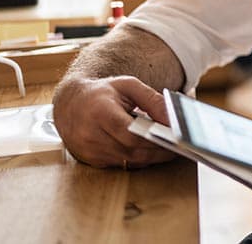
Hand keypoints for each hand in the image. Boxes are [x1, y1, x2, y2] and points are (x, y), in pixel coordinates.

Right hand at [52, 75, 175, 168]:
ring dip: (151, 157)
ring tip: (170, 148)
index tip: (176, 138)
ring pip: (128, 161)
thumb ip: (152, 100)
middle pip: (132, 151)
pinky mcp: (91, 161)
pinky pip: (121, 164)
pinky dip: (138, 159)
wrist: (71, 103)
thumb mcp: (129, 86)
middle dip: (158, 151)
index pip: (131, 134)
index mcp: (100, 112)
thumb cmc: (103, 92)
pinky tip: (151, 152)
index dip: (155, 139)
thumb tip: (172, 119)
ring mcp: (89, 151)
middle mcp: (91, 135)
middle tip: (180, 147)